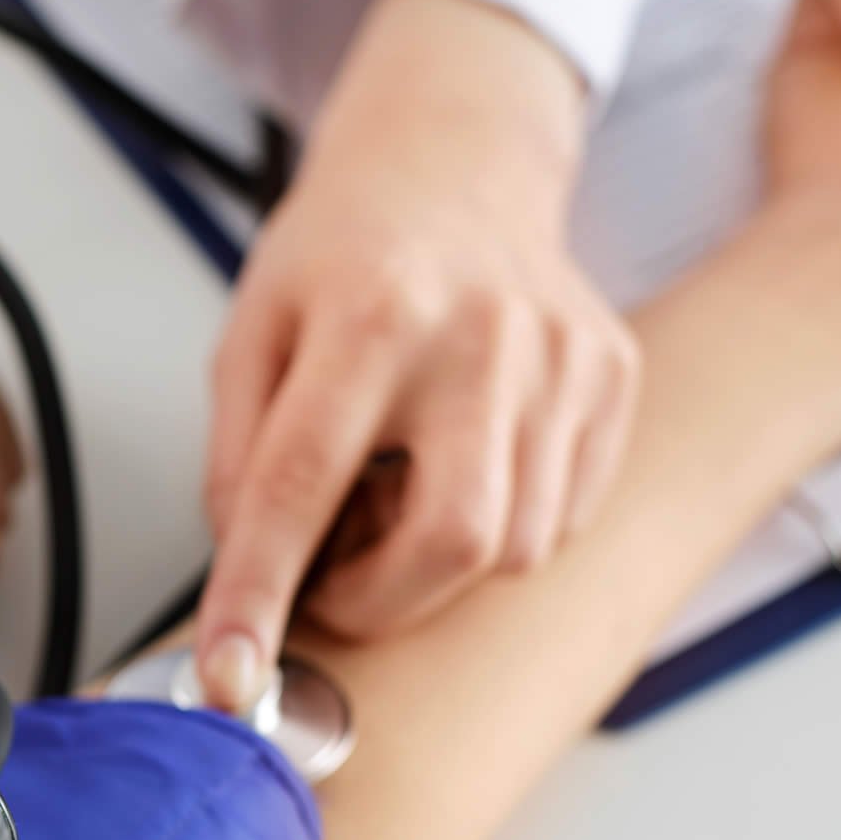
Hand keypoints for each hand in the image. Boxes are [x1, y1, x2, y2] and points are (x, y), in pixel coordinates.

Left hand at [192, 0, 637, 711]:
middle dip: (375, 600)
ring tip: (389, 495)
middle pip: (451, 541)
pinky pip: (560, 519)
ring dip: (430, 566)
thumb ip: (238, 459)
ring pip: (513, 548)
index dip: (257, 594)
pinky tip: (453, 468)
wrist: (452, 163)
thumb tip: (248, 575)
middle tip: (327, 575)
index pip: (299, 485)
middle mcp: (482, 337)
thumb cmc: (340, 254)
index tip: (227, 676)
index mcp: (369, 314)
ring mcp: (564, 359)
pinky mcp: (613, 378)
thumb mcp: (250, 333)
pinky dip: (495, 530)